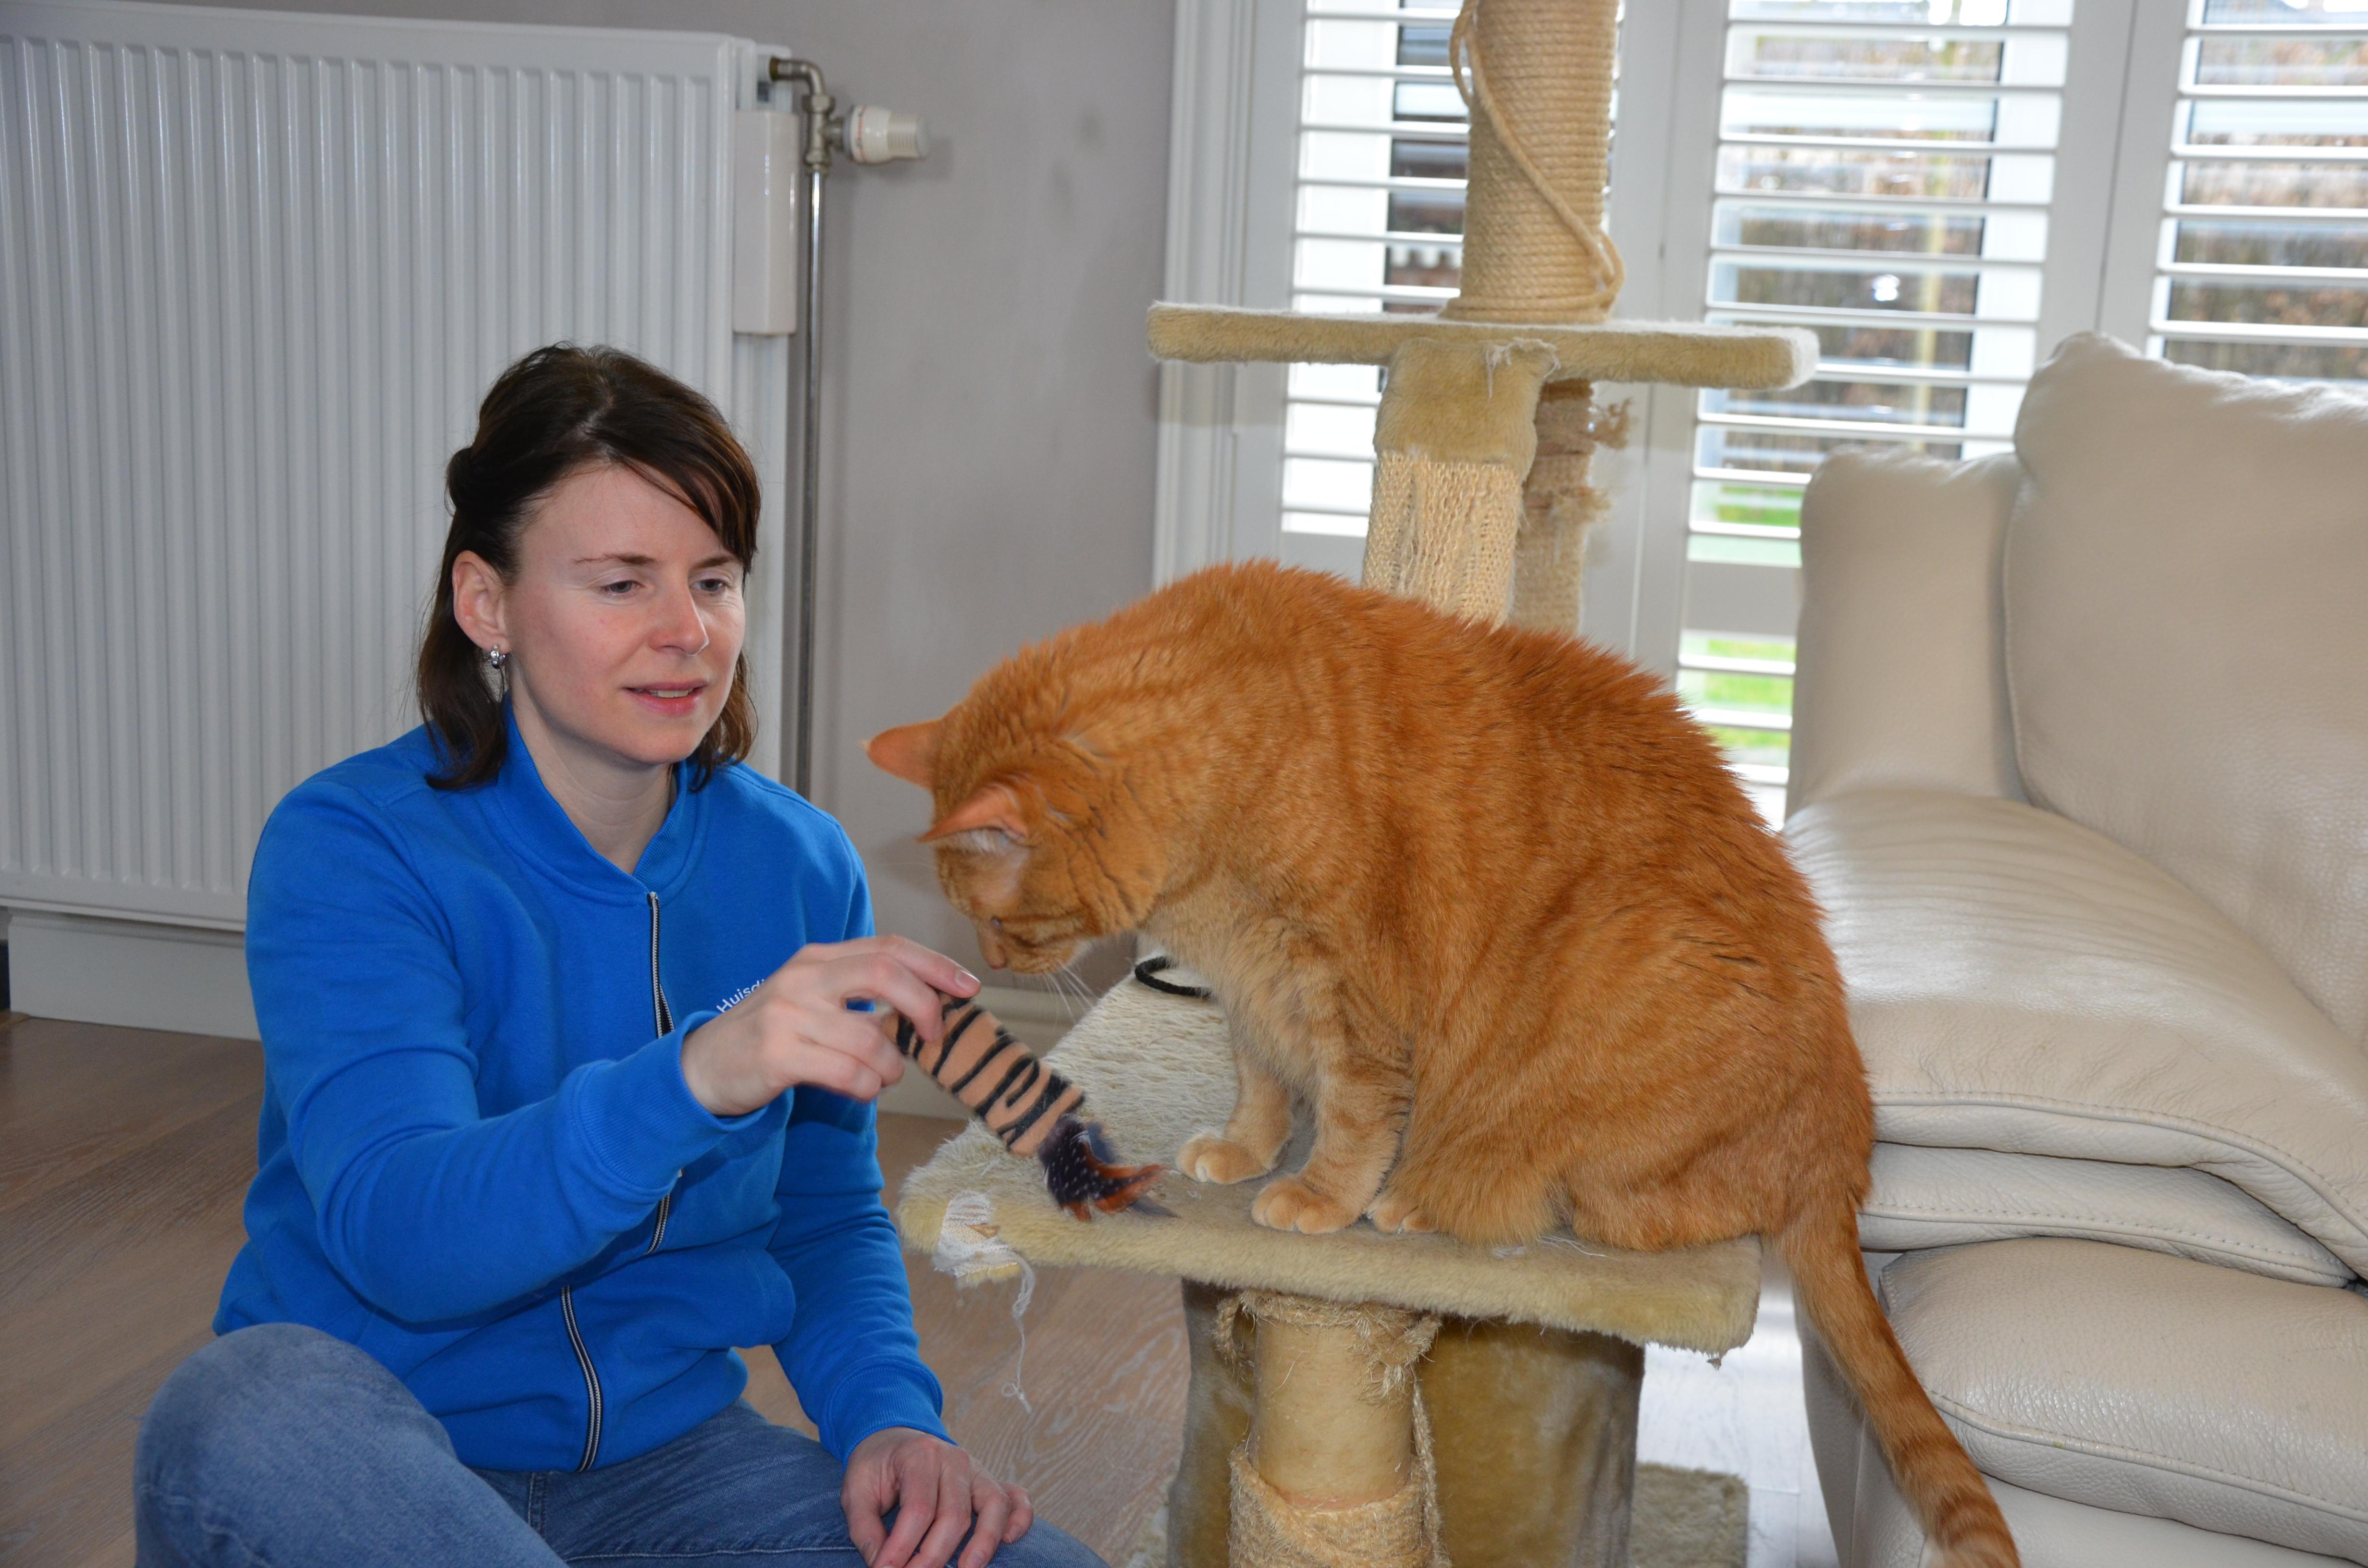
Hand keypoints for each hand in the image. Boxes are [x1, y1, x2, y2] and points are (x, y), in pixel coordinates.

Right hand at [680, 937, 979, 1117]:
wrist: (703, 1066)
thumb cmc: (773, 1033)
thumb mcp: (814, 998)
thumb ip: (861, 994)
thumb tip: (929, 1006)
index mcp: (818, 958)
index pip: (889, 948)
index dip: (935, 965)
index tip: (969, 987)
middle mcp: (803, 978)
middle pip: (885, 974)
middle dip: (924, 1007)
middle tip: (934, 1038)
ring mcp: (787, 1015)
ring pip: (871, 1038)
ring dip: (892, 1067)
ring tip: (883, 1076)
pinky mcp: (777, 1055)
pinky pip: (848, 1073)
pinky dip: (867, 1088)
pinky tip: (860, 1090)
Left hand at [843, 1426, 1032, 1567]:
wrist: (894, 1438)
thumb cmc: (876, 1467)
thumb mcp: (855, 1491)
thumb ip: (865, 1529)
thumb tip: (882, 1566)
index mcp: (919, 1454)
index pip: (918, 1509)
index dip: (903, 1547)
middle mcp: (954, 1459)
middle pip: (954, 1515)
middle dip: (933, 1557)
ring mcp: (977, 1469)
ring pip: (993, 1506)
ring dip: (982, 1545)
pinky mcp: (990, 1481)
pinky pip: (1015, 1498)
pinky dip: (1019, 1519)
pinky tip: (1007, 1540)